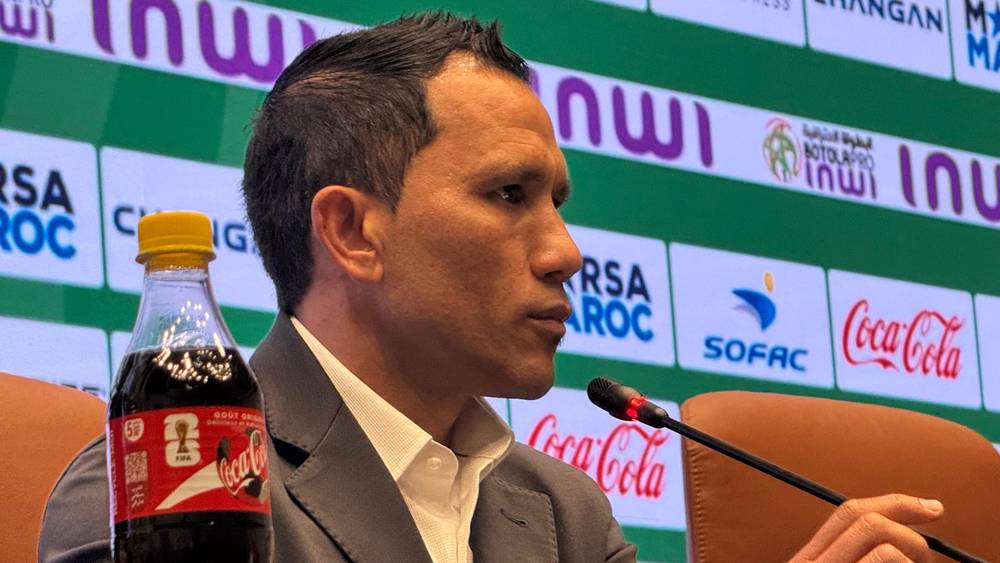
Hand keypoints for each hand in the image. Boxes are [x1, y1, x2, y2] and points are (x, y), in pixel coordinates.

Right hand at [789, 494, 943, 561]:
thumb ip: (860, 553)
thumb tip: (913, 520)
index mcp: (810, 560)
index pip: (849, 512)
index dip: (896, 503)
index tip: (933, 508)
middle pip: (867, 518)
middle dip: (911, 536)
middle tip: (925, 561)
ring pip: (881, 537)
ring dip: (913, 555)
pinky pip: (887, 555)